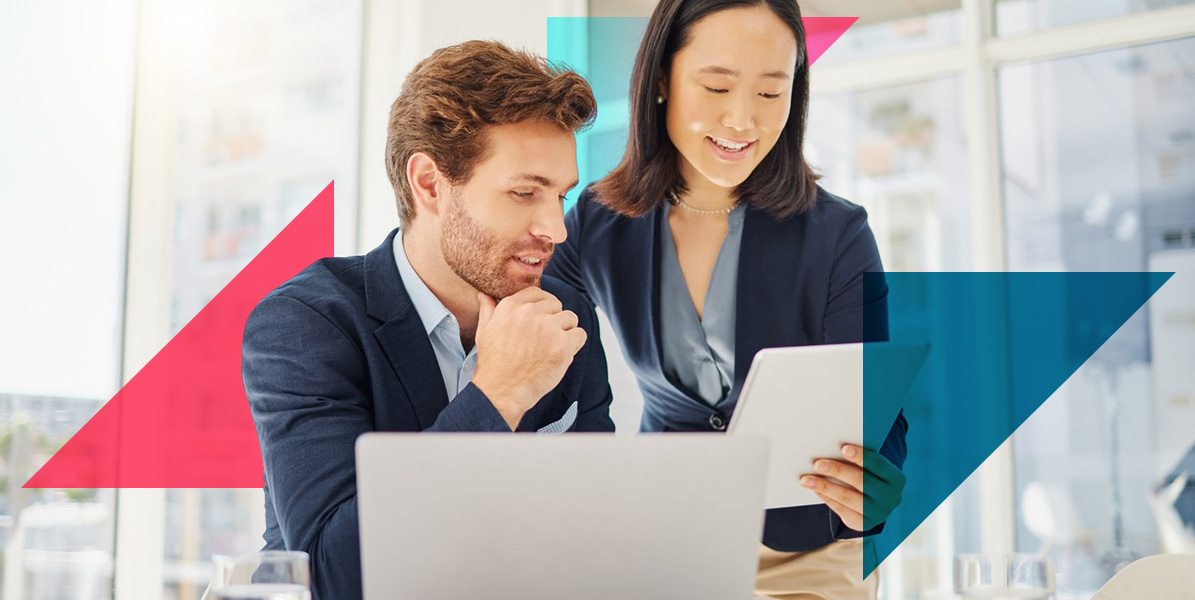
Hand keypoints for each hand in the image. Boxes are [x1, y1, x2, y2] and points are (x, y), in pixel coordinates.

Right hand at [471, 288, 586, 429]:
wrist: (501, 392)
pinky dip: (575, 345)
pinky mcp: (562, 344)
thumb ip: (488, 310)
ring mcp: (548, 327)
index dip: (543, 306)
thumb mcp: (485, 332)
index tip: (542, 320)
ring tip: (551, 349)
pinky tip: (561, 355)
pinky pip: (580, 334)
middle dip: (554, 320)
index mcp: (511, 306)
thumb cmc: (493, 364)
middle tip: (544, 340)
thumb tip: (484, 295)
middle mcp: (530, 312)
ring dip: (565, 332)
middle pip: (556, 305)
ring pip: (571, 318)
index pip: (538, 293)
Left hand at [799, 443, 904, 531]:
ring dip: (825, 486)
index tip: (843, 448)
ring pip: (848, 497)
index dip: (861, 456)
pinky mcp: (864, 524)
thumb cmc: (870, 476)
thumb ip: (860, 460)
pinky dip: (826, 497)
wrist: (877, 504)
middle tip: (817, 463)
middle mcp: (891, 498)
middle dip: (838, 470)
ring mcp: (879, 513)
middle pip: (861, 481)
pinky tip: (814, 489)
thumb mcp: (872, 469)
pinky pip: (841, 510)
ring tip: (806, 479)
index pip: (879, 464)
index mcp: (896, 479)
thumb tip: (831, 447)